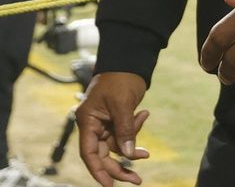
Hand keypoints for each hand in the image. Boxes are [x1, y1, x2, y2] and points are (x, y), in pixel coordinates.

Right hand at [77, 71, 151, 186]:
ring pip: (117, 146)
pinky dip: (135, 129)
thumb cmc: (120, 78)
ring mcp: (104, 123)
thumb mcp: (122, 104)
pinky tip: (144, 113)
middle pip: (103, 155)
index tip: (110, 186)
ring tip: (146, 145)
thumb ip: (125, 130)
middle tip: (137, 180)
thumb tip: (129, 154)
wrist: (129, 60)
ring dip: (132, 146)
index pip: (89, 153)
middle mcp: (93, 125)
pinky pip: (125, 134)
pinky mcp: (115, 120)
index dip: (98, 171)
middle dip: (120, 167)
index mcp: (88, 121)